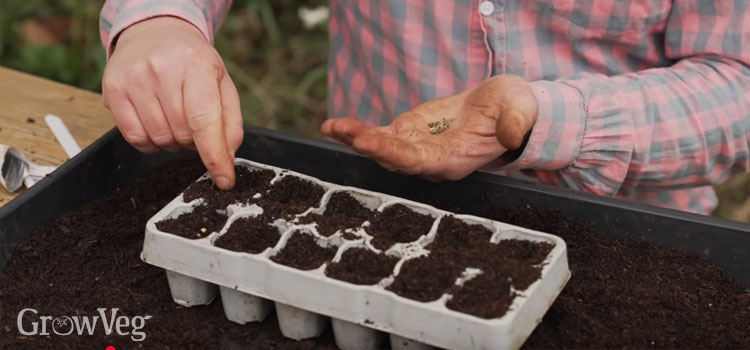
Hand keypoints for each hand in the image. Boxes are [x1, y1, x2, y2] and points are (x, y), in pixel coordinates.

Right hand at [102, 17, 241, 189]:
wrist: (155, 33)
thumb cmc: (193, 62)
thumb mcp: (221, 84)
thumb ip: (230, 122)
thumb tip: (226, 158)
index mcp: (196, 65)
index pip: (205, 122)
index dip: (215, 156)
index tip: (224, 180)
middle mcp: (162, 69)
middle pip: (182, 134)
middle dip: (193, 141)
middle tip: (194, 125)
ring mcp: (134, 79)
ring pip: (158, 139)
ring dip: (172, 142)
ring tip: (174, 117)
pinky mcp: (113, 89)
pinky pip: (134, 138)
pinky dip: (150, 142)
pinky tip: (156, 123)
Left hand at [321, 75, 537, 180]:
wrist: (503, 106)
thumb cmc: (514, 109)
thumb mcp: (521, 110)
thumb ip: (515, 124)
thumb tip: (510, 135)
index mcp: (456, 159)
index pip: (420, 162)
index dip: (394, 154)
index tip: (370, 143)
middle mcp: (431, 161)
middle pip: (394, 158)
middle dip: (368, 146)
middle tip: (343, 131)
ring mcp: (417, 147)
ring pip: (382, 148)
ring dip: (355, 138)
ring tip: (332, 126)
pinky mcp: (408, 133)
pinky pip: (379, 136)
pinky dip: (356, 132)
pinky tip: (333, 126)